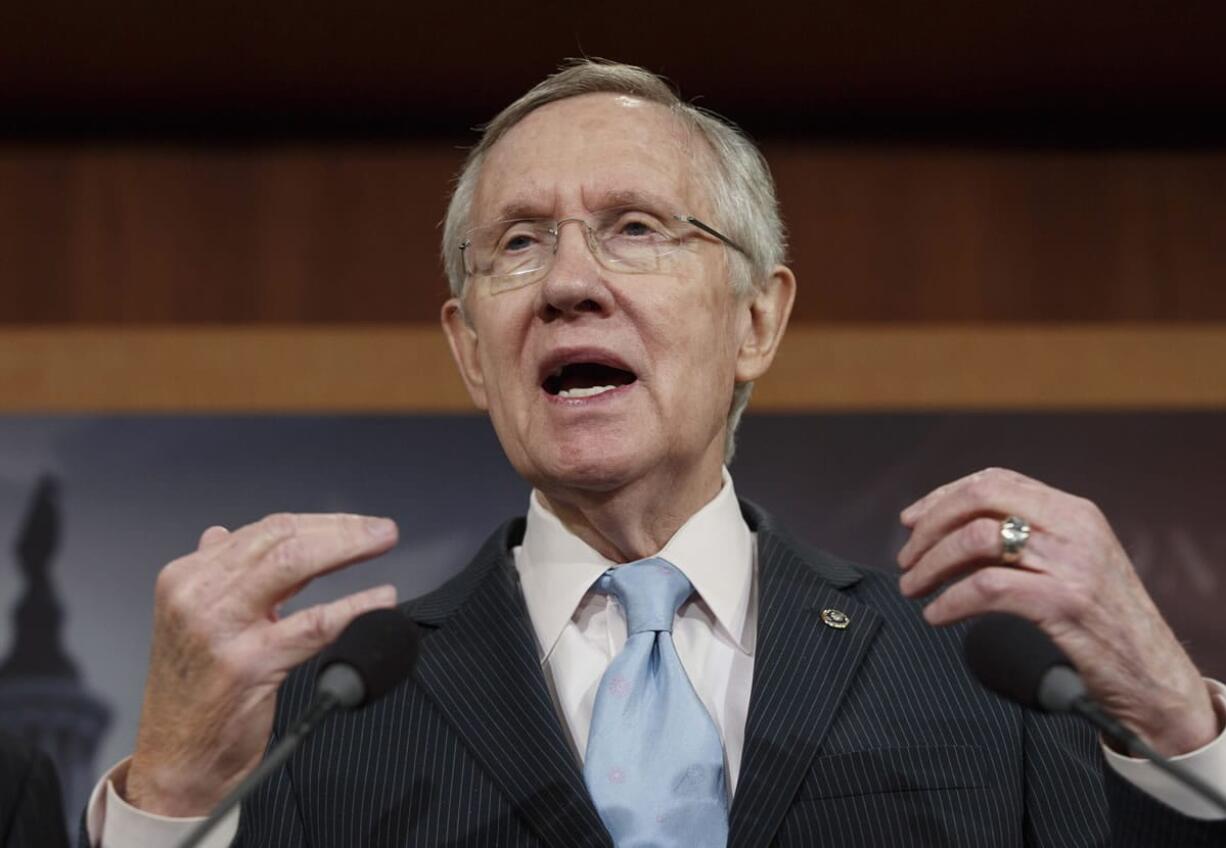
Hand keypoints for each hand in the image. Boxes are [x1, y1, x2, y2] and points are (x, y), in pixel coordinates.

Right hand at [124, 513, 399, 815]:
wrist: (176, 763)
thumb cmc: (193, 695)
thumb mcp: (195, 622)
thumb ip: (219, 578)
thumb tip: (225, 533)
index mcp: (186, 578)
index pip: (263, 531)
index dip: (320, 523)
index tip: (356, 524)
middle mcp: (197, 595)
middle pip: (281, 539)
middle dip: (341, 529)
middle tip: (382, 530)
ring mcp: (220, 628)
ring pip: (294, 565)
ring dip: (348, 548)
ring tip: (382, 545)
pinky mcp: (247, 664)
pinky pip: (313, 624)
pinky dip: (354, 606)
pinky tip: (381, 599)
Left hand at [897, 467, 1218, 757]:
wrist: (1154, 677)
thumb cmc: (1102, 624)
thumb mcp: (1069, 565)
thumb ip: (1020, 542)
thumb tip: (945, 535)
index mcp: (1074, 511)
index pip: (994, 480)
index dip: (942, 497)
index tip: (911, 521)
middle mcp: (1074, 528)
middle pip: (978, 500)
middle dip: (930, 526)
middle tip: (906, 558)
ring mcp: (1071, 564)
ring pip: (976, 541)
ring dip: (931, 564)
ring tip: (913, 589)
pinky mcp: (1064, 604)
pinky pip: (986, 589)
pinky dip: (950, 601)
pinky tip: (936, 615)